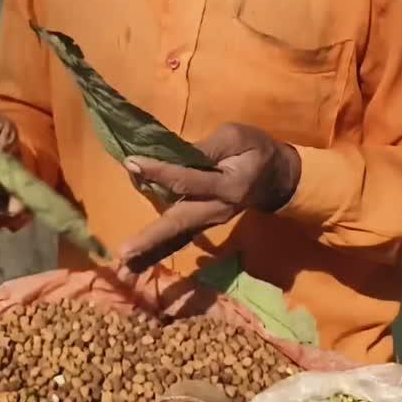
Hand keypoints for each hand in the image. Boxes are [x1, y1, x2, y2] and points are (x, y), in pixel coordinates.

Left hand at [118, 123, 300, 272]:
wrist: (277, 178)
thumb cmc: (255, 151)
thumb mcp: (236, 137)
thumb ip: (206, 146)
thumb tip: (172, 153)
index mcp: (229, 186)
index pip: (188, 180)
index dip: (160, 171)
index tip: (132, 162)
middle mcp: (217, 210)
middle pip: (180, 222)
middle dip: (151, 238)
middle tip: (124, 253)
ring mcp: (210, 221)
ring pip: (177, 236)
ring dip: (151, 251)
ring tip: (125, 264)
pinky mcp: (203, 224)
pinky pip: (179, 237)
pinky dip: (158, 249)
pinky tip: (136, 260)